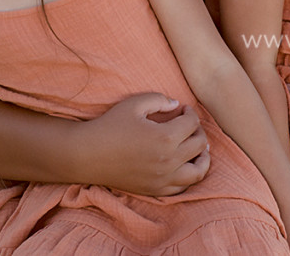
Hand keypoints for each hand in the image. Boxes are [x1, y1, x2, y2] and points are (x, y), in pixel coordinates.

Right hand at [83, 93, 208, 195]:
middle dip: (198, 131)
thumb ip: (160, 99)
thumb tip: (176, 105)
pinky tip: (184, 165)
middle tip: (190, 126)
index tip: (184, 110)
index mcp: (165, 137)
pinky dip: (189, 176)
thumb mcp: (134, 103)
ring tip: (198, 149)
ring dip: (202, 158)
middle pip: (199, 145)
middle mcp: (168, 161)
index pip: (192, 124)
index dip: (191, 113)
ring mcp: (162, 179)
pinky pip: (182, 187)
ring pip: (198, 172)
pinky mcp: (155, 190)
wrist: (87, 155)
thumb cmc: (109, 126)